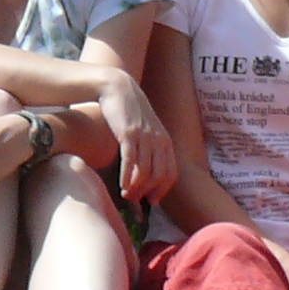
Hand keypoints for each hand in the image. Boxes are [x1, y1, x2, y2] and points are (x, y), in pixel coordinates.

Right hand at [98, 70, 176, 202]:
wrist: (117, 87)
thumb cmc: (130, 111)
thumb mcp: (147, 128)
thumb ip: (150, 146)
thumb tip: (146, 169)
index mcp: (165, 140)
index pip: (171, 173)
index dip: (163, 190)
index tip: (153, 201)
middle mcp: (158, 140)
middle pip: (159, 175)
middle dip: (147, 192)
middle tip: (135, 200)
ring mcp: (144, 136)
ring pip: (145, 171)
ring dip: (135, 187)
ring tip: (126, 194)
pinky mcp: (129, 133)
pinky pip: (130, 161)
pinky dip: (127, 177)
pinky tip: (122, 185)